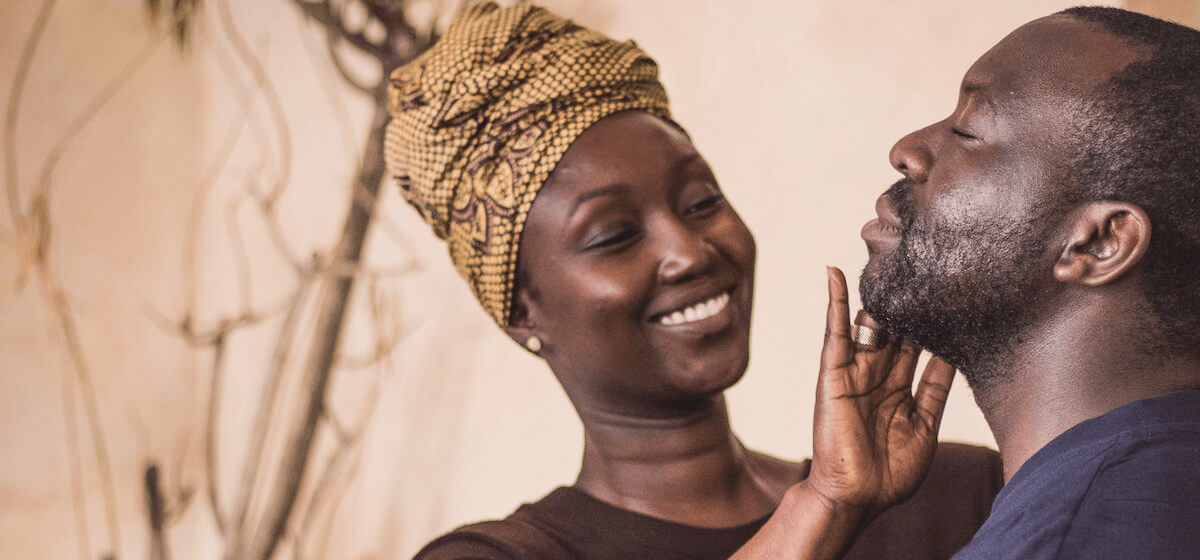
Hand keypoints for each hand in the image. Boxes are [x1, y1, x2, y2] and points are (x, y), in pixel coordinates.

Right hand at [807, 266, 955, 518]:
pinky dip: (833, 301)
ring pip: (870, 325)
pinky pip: (833, 331)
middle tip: (927, 268)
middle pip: (897, 330)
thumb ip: (936, 388)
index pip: (918, 346)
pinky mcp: (833, 372)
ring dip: (879, 297)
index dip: (933, 323)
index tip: (953, 294)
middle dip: (909, 304)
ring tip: (891, 262)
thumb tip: (956, 353)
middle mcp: (877, 375)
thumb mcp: (926, 425)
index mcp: (900, 389)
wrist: (857, 496)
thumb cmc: (891, 472)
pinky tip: (834, 272)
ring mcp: (855, 371)